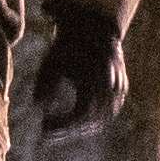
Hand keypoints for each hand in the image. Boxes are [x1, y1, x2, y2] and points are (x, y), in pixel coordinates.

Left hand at [22, 1, 127, 134]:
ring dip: (79, 128)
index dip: (62, 125)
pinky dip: (91, 120)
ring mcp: (119, 88)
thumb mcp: (52, 62)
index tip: (43, 127)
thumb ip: (45, 84)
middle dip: (68, 130)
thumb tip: (38, 107)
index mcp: (96, 78)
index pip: (81, 114)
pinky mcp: (121, 89)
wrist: (94, 28)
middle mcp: (112, 85)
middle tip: (47, 132)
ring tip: (58, 129)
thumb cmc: (69, 45)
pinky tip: (74, 122)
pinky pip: (108, 113)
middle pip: (91, 120)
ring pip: (101, 119)